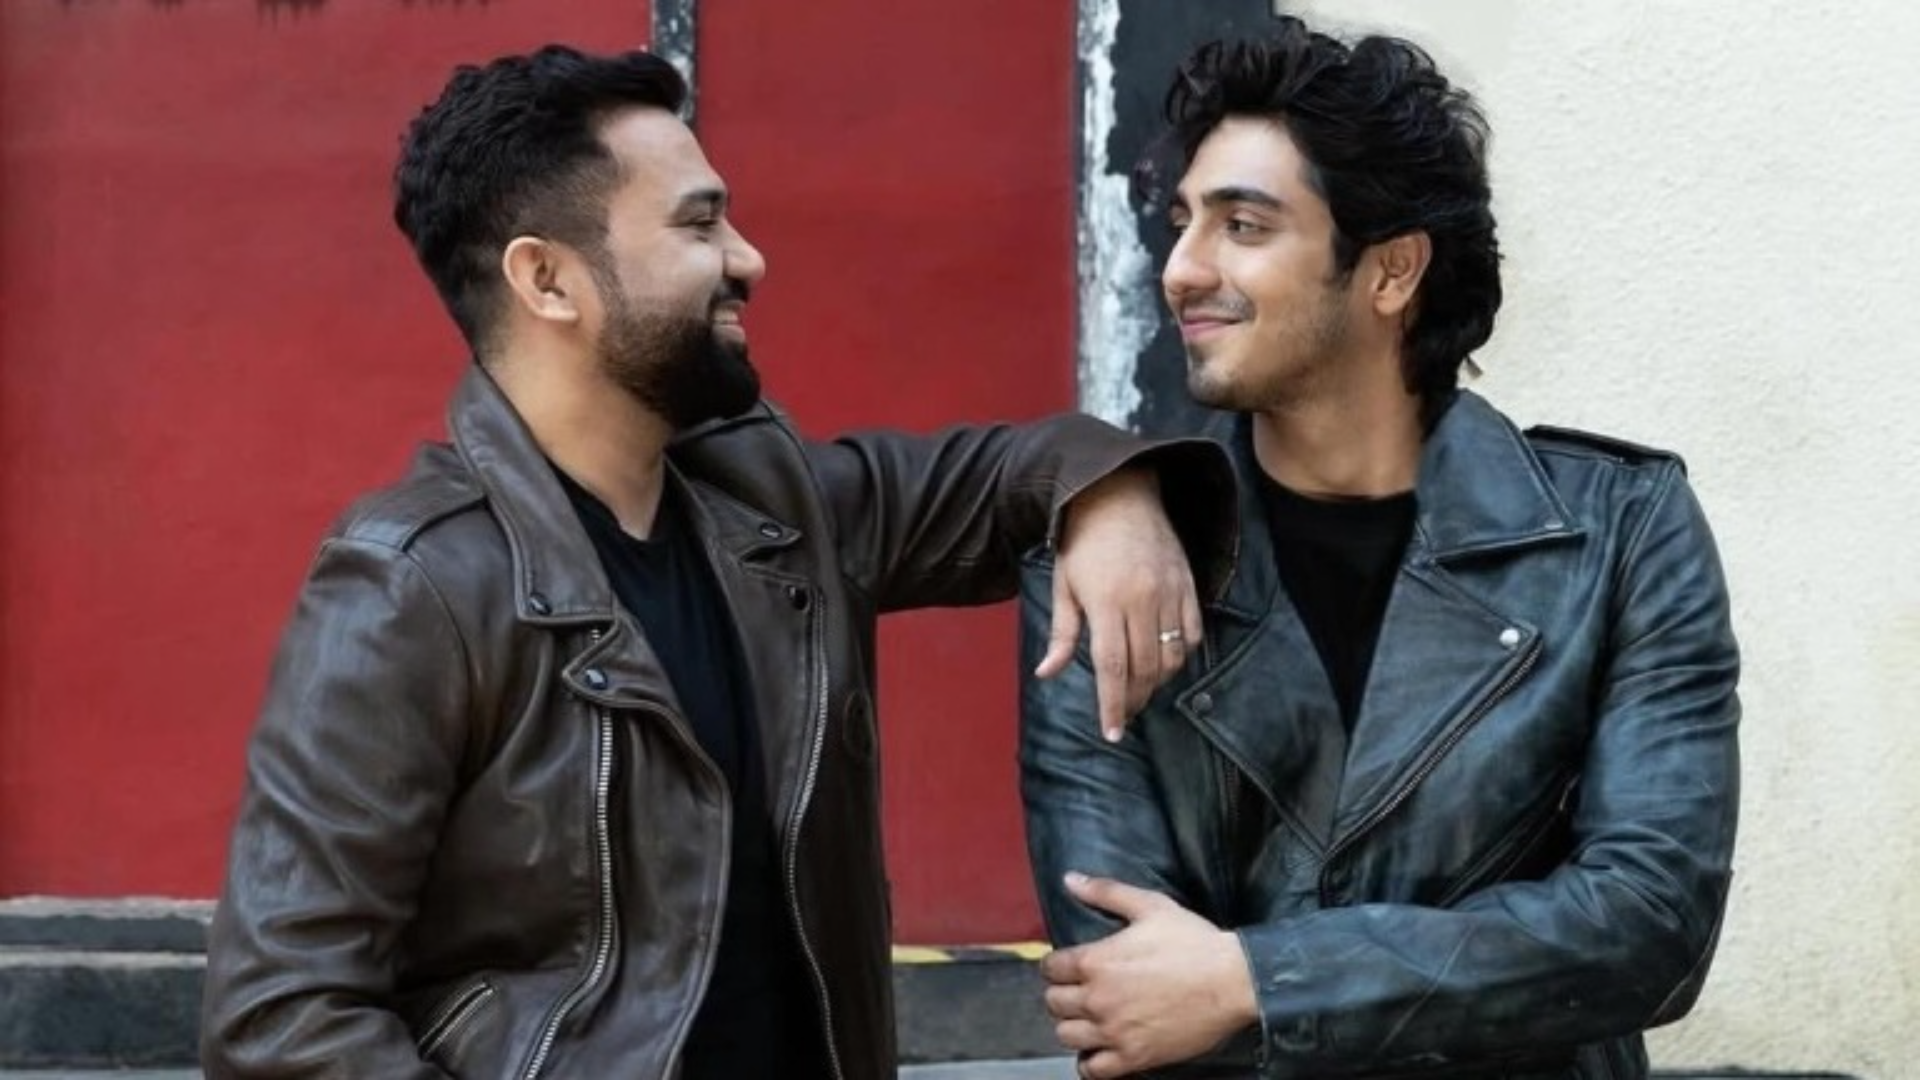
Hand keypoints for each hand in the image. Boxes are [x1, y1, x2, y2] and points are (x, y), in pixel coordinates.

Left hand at [1037, 467, 1202, 740]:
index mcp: (1106, 601)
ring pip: (1172, 657)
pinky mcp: (1189, 586)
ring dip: (1158, 682)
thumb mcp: (1063, 584)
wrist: (1120, 494)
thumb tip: (1047, 674)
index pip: (1112, 667)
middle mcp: (1143, 600)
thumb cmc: (1083, 541)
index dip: (1113, 705)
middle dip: (1133, 700)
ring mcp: (1170, 593)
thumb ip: (1062, 634)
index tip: (1112, 733)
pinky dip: (1181, 656)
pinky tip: (1164, 663)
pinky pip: (1192, 634)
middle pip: (1144, 668)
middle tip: (1122, 715)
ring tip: (1140, 690)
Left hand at [1039, 873, 1257, 1077]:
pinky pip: (1093, 1069)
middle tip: (1079, 990)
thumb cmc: (1194, 942)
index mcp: (1095, 962)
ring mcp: (1114, 1032)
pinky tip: (1099, 1050)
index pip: (1051, 968)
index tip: (1068, 966)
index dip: (1057, 965)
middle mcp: (1097, 999)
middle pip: (1053, 1003)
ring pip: (1067, 1036)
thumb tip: (1070, 880)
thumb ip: (1106, 892)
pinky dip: (1090, 1062)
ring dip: (1073, 1026)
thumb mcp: (1150, 906)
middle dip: (1062, 994)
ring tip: (1088, 1018)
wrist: (1233, 981)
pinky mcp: (1134, 1057)